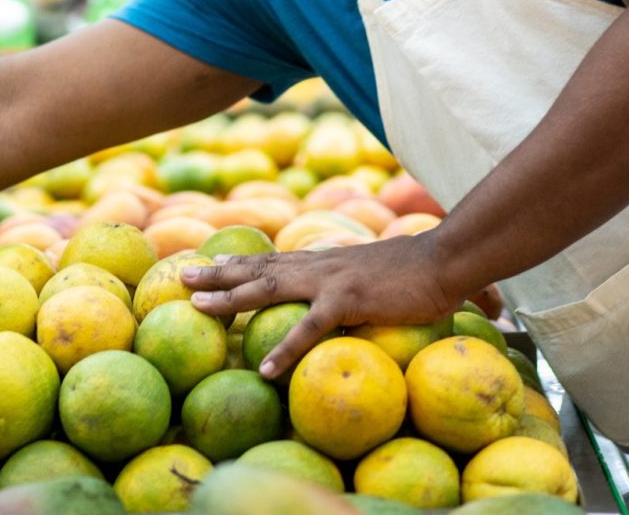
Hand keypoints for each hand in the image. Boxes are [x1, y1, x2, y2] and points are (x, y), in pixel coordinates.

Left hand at [180, 231, 462, 378]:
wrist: (447, 259)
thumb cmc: (423, 272)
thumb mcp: (383, 277)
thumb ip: (369, 288)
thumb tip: (369, 303)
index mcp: (327, 260)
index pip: (276, 259)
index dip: (242, 262)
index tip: (213, 263)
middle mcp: (320, 264)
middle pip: (259, 267)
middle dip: (218, 272)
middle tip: (182, 276)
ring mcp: (330, 279)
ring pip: (267, 288)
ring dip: (229, 297)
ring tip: (195, 305)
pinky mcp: (347, 300)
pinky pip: (308, 329)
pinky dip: (285, 349)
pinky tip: (266, 370)